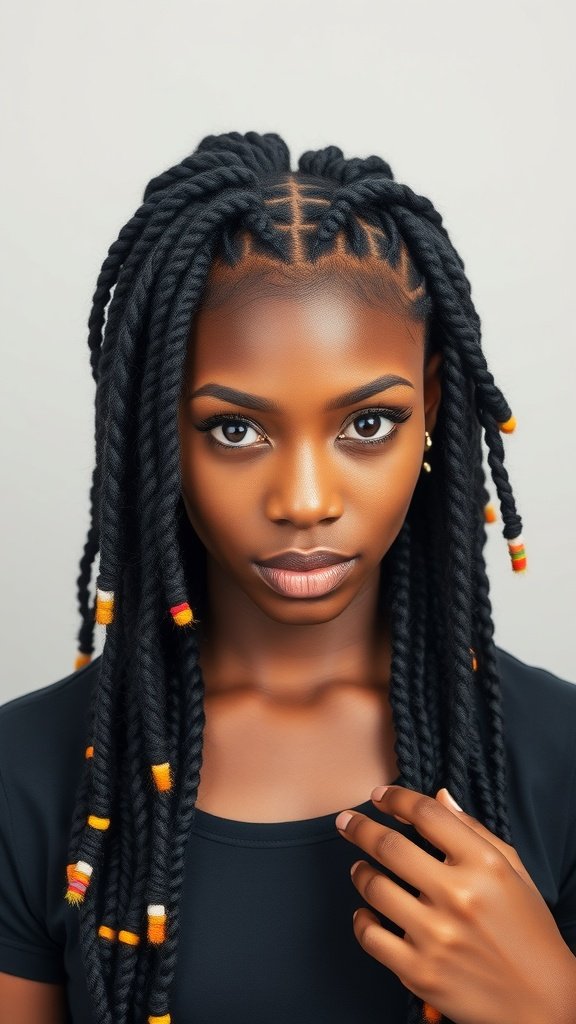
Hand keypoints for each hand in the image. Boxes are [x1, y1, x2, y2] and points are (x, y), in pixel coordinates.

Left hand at [335, 785, 575, 1023]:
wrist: (543, 1001)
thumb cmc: (528, 929)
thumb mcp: (512, 871)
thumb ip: (474, 830)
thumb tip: (439, 796)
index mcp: (484, 865)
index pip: (427, 814)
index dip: (396, 798)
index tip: (379, 796)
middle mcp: (459, 896)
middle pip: (389, 846)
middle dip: (359, 827)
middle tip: (345, 822)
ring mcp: (437, 936)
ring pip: (374, 888)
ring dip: (360, 872)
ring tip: (360, 868)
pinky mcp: (421, 972)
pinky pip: (371, 937)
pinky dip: (361, 921)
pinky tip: (366, 913)